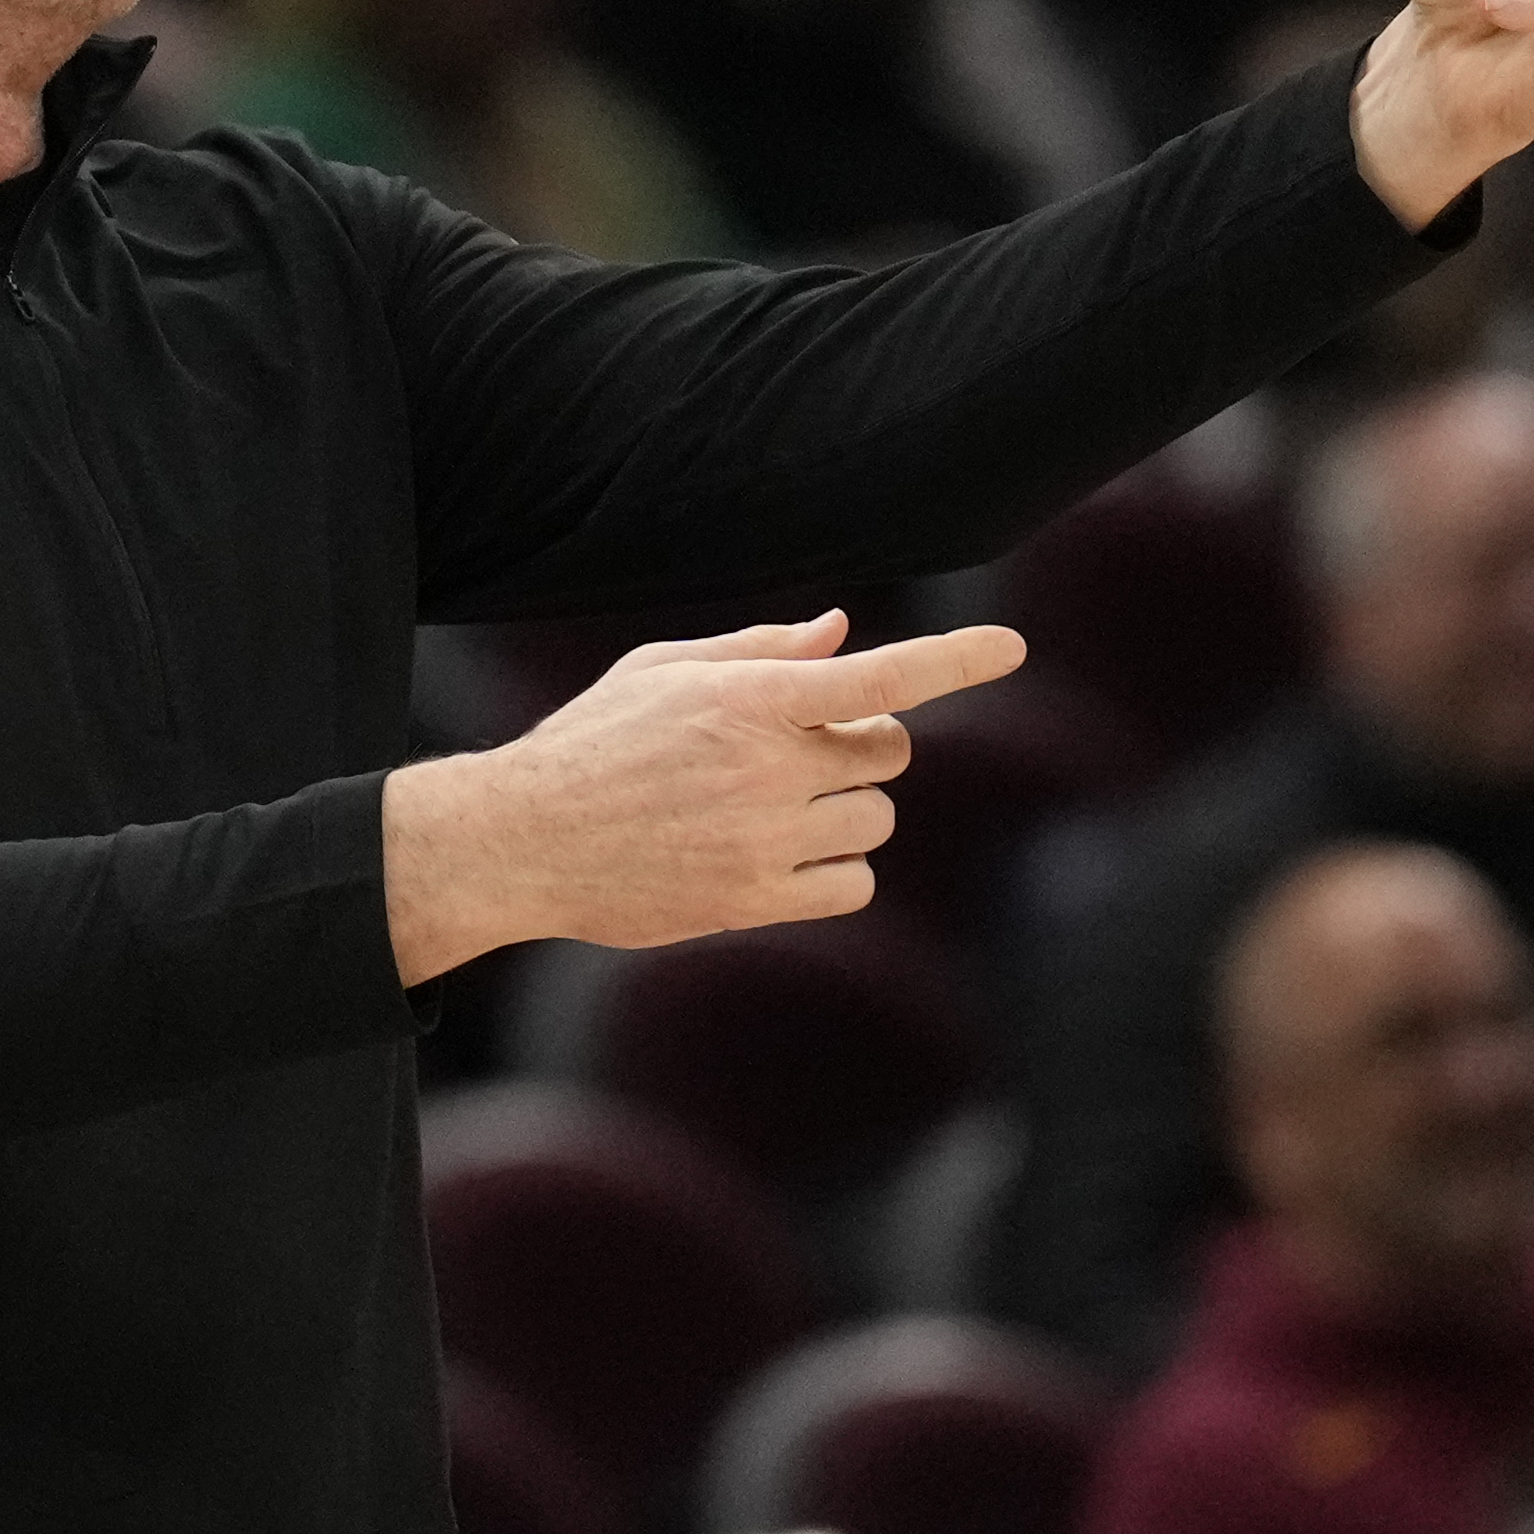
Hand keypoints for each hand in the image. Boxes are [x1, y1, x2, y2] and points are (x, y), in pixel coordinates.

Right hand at [381, 609, 1025, 985]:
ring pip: (875, 820)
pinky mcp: (755, 901)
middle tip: (799, 752)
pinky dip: (837, 869)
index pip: (878, 677)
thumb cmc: (593, 743)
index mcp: (747, 699)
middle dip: (861, 747)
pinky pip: (854, 884)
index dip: (955, 659)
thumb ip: (759, 651)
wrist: (523, 839)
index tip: (1010, 648)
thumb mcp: (663, 670)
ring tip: (774, 807)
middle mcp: (766, 767)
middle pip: (888, 753)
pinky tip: (779, 855)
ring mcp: (764, 839)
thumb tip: (843, 633)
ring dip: (847, 809)